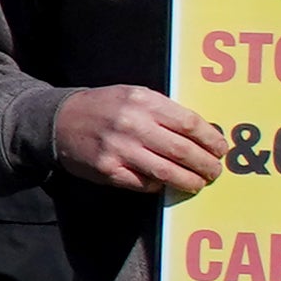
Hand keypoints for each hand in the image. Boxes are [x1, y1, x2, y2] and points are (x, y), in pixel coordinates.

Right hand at [51, 83, 231, 197]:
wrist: (60, 120)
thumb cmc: (105, 107)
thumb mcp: (134, 96)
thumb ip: (164, 111)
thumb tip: (201, 134)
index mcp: (143, 101)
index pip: (189, 123)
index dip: (210, 139)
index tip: (221, 149)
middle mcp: (133, 124)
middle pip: (182, 150)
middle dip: (205, 164)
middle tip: (215, 171)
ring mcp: (120, 149)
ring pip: (167, 171)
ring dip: (189, 180)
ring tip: (198, 183)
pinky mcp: (109, 170)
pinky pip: (144, 183)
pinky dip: (159, 185)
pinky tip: (166, 183)